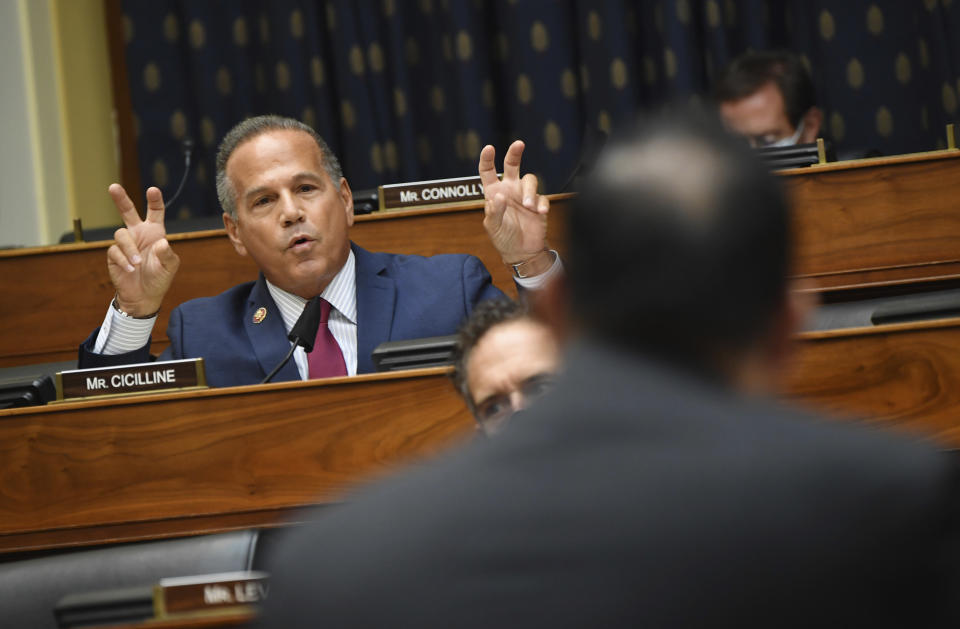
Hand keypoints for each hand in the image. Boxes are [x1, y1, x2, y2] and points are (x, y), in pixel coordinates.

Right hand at [106, 184, 179, 316]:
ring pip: (121, 235)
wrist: (144, 296)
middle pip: (127, 212)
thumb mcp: (170, 267)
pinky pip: (114, 251)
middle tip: (113, 187)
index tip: (153, 190)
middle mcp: (139, 234)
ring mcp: (125, 244)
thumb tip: (162, 243)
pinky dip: (123, 261)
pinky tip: (130, 270)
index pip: (155, 213)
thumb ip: (167, 254)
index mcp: (155, 233)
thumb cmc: (160, 278)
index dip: (155, 201)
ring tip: (137, 264)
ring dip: (130, 249)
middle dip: (121, 199)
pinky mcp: (114, 255)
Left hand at [478, 140, 549, 266]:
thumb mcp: (493, 227)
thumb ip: (495, 212)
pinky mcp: (539, 204)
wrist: (522, 251)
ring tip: (528, 206)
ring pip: (530, 179)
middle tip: (519, 144)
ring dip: (529, 191)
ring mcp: (525, 195)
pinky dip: (541, 204)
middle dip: (515, 153)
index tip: (489, 148)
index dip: (487, 159)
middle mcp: (510, 189)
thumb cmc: (503, 238)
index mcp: (494, 192)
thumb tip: (499, 196)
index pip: (488, 171)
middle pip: (512, 165)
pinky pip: (542, 198)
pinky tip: (540, 213)